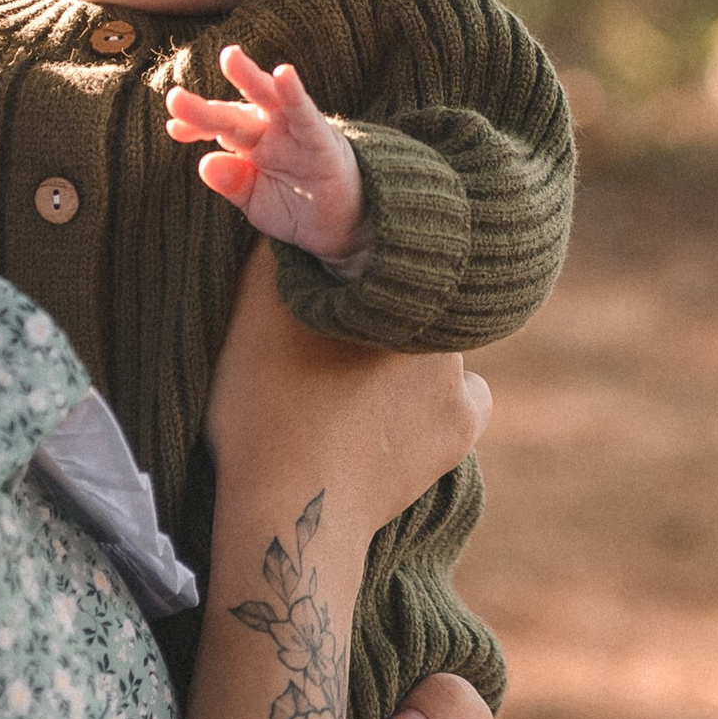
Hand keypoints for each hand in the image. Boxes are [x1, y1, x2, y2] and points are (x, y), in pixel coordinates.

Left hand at [168, 46, 368, 261]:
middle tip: (175, 98)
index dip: (195, 124)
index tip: (174, 128)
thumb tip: (204, 163)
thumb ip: (232, 183)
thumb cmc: (296, 207)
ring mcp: (294, 131)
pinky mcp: (321, 140)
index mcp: (249, 142)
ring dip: (249, 78)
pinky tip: (284, 74)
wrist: (342, 227)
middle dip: (204, 108)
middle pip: (233, 113)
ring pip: (269, 100)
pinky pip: (305, 115)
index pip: (218, 126)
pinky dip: (295, 95)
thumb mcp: (255, 202)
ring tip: (230, 57)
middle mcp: (269, 130)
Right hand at [203, 246, 486, 531]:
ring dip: (403, 364)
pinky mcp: (462, 428)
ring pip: (431, 351)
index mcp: (391, 281)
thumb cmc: (263, 400)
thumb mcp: (255, 303)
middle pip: (407, 304)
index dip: (354, 272)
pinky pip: (462, 401)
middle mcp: (438, 321)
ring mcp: (458, 377)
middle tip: (330, 351)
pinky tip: (392, 422)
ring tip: (352, 395)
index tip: (325, 297)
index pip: (383, 259)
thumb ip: (286, 249)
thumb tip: (307, 213)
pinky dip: (435, 408)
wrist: (291, 506)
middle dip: (378, 318)